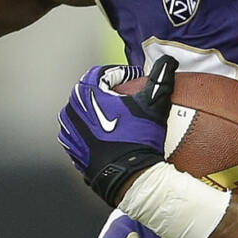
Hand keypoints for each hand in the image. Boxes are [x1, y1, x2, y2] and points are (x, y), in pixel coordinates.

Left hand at [58, 55, 177, 206]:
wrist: (127, 177)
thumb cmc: (139, 138)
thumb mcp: (154, 104)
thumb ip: (161, 77)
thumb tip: (169, 60)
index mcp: (85, 93)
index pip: (102, 73)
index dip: (121, 73)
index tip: (136, 79)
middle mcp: (71, 109)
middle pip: (91, 91)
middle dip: (109, 91)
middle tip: (129, 96)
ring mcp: (69, 131)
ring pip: (85, 112)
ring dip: (101, 110)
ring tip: (121, 116)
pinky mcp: (71, 149)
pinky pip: (84, 132)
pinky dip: (96, 130)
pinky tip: (114, 136)